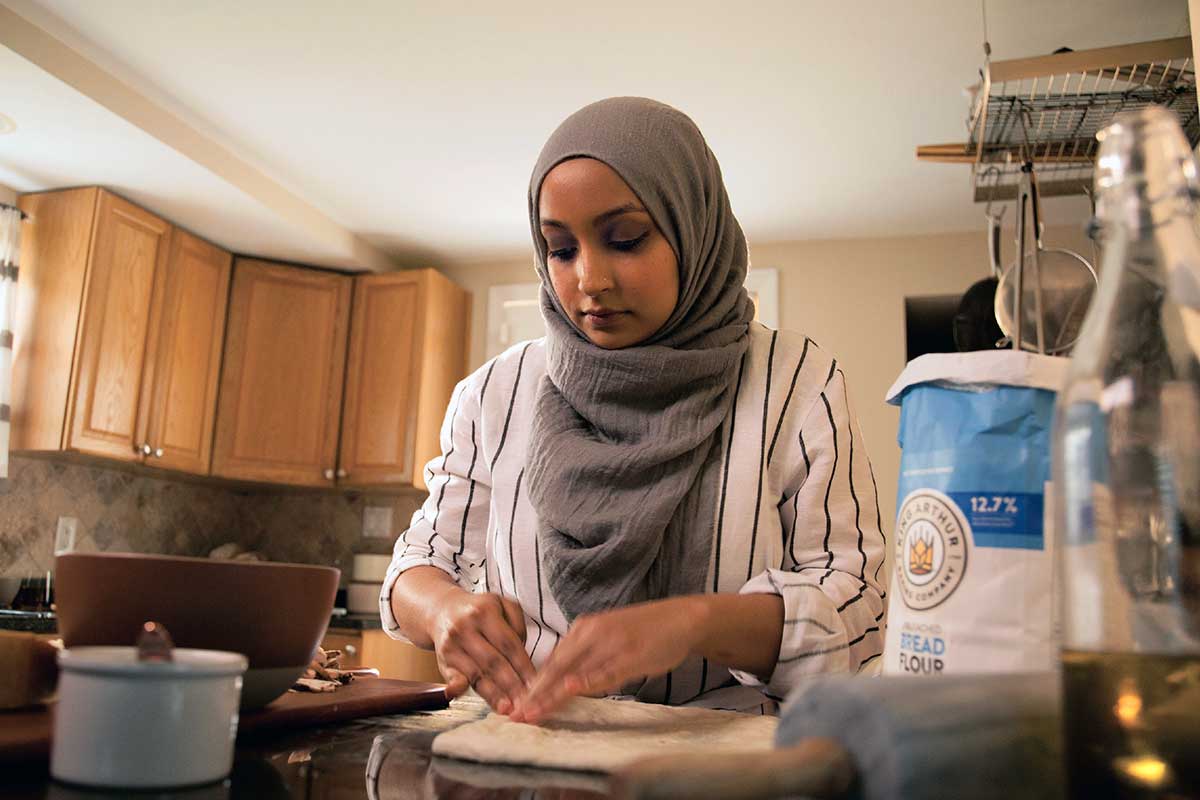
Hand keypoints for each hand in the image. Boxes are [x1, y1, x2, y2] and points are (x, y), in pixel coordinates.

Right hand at [429, 589, 536, 714]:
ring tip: (507, 708)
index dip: (523, 666)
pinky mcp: (442, 660)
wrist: (441, 610)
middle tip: (525, 703)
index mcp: (484, 612)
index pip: (508, 644)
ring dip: (493, 694)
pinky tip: (463, 694)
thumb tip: (520, 652)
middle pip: (493, 661)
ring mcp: (451, 645)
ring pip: (476, 673)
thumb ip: (517, 624)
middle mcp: (465, 627)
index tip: (535, 684)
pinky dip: (457, 688)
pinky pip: (452, 677)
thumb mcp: (501, 604)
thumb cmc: (478, 611)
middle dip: (511, 685)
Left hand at [510, 597, 703, 723]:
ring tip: (533, 713)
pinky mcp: (631, 654)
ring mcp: (611, 643)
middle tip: (515, 716)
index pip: (552, 661)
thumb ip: (586, 655)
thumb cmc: (644, 631)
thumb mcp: (608, 637)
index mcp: (584, 628)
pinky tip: (572, 690)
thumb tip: (565, 679)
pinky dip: (587, 682)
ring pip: (575, 672)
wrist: (682, 618)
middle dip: (535, 694)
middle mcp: (592, 632)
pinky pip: (605, 671)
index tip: (516, 705)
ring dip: (552, 695)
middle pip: (557, 667)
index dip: (533, 685)